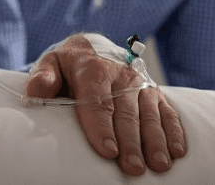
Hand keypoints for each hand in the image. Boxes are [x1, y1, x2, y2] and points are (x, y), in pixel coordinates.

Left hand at [25, 35, 185, 175]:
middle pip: (126, 112)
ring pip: (150, 114)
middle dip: (130, 142)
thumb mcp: (51, 63)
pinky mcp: (154, 92)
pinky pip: (167, 111)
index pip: (97, 100)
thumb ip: (43, 76)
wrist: (93, 48)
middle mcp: (121, 74)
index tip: (107, 151)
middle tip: (132, 167)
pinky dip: (174, 130)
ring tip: (158, 165)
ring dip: (156, 141)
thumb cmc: (69, 64)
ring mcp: (140, 84)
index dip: (101, 127)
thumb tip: (37, 90)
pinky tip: (177, 151)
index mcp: (93, 67)